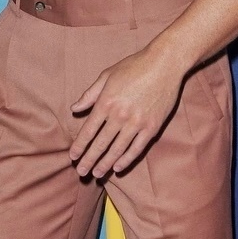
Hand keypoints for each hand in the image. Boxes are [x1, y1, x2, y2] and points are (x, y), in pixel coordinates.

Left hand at [69, 46, 180, 176]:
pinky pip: (137, 149)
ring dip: (105, 164)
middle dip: (89, 160)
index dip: (80, 145)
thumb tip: (74, 108)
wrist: (164, 64)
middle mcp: (120, 115)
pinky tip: (117, 168)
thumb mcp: (107, 75)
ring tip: (96, 174)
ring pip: (117, 149)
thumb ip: (90, 94)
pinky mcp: (152, 127)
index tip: (72, 156)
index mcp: (106, 102)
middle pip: (100, 144)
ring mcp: (137, 123)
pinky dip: (126, 160)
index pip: (88, 130)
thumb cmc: (134, 66)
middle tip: (81, 172)